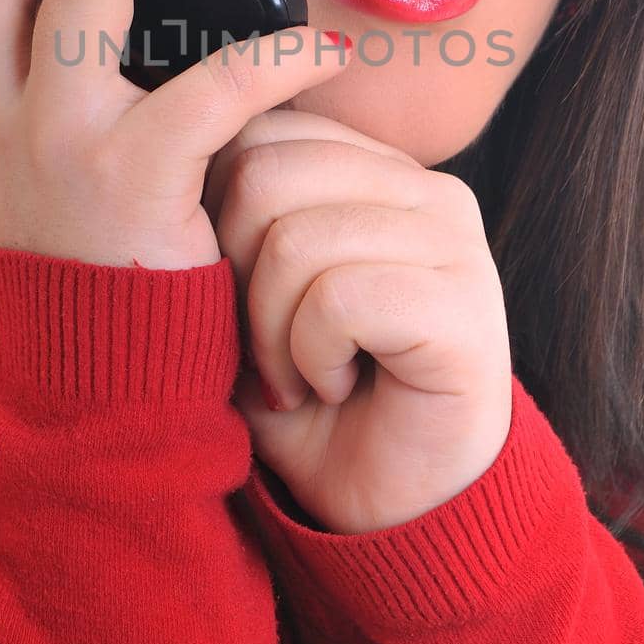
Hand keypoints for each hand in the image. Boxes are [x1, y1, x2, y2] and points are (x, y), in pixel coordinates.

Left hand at [203, 111, 513, 533]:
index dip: (217, 218)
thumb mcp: (260, 298)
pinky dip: (311, 358)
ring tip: (301, 375)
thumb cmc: (318, 400)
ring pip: (296, 239)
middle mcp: (427, 190)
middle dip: (236, 274)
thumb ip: (235, 223)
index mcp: (379, 171)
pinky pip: (337, 300)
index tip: (240, 296)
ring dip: (271, 331)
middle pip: (265, 176)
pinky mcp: (463, 307)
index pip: (260, 131)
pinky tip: (335, 388)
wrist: (397, 512)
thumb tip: (180, 167)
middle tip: (265, 347)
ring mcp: (454, 244)